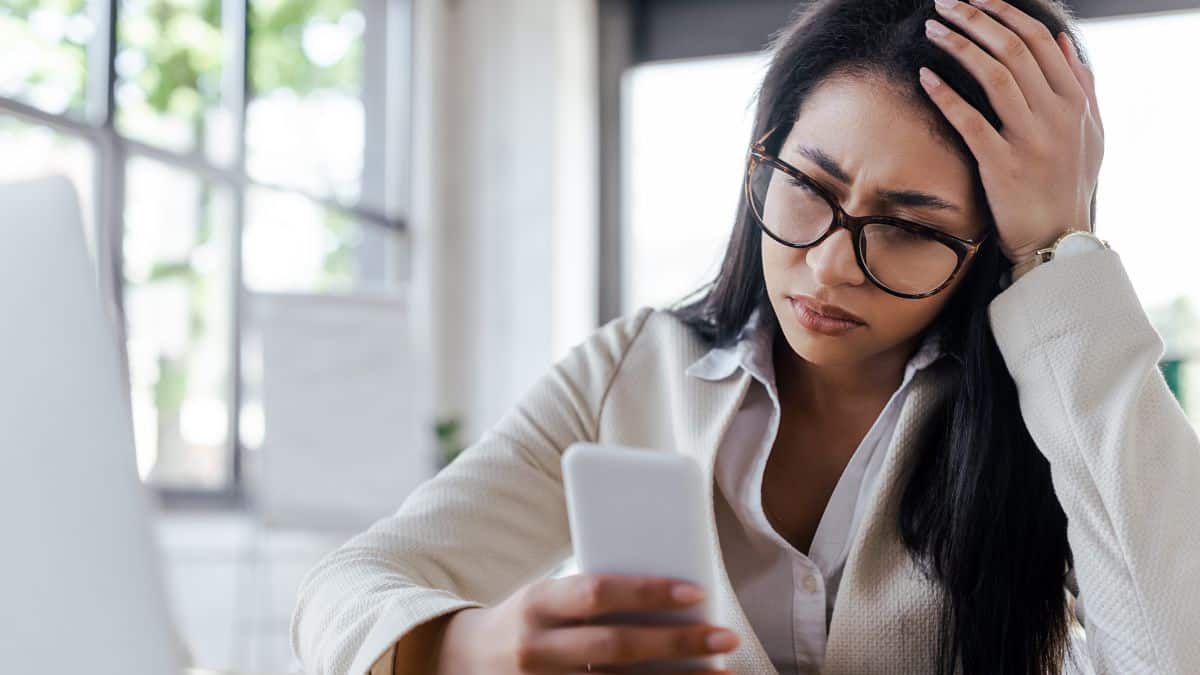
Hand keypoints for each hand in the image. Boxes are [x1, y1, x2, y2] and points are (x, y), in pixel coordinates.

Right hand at [435, 573, 738, 673]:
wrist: (460, 664)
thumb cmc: (528, 621)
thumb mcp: (548, 598)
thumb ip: (594, 597)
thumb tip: (672, 595)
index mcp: (537, 603)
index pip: (596, 592)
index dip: (646, 591)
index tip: (696, 590)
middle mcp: (535, 649)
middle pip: (614, 648)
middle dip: (676, 642)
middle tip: (725, 636)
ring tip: (720, 674)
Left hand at [919, 0, 1104, 262]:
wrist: (1058, 239)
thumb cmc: (1068, 185)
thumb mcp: (1090, 133)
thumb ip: (1081, 86)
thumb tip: (1062, 42)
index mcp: (1075, 102)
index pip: (1040, 40)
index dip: (1005, 13)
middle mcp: (1056, 114)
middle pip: (1014, 49)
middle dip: (976, 19)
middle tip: (945, 4)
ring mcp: (1030, 139)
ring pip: (994, 75)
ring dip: (959, 46)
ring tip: (931, 29)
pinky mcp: (1001, 165)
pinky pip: (970, 121)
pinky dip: (946, 94)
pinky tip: (925, 76)